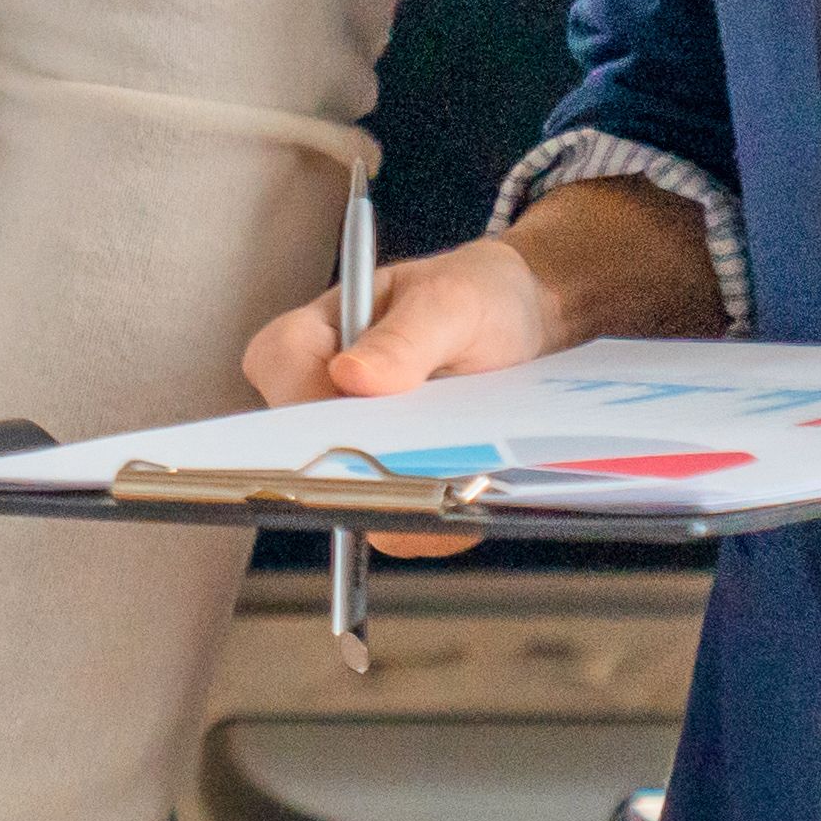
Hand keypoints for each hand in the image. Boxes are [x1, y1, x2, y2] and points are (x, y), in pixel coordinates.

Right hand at [234, 180, 723, 549]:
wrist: (548, 324)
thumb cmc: (490, 293)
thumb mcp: (457, 302)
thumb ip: (405, 342)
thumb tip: (354, 385)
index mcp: (308, 339)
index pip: (271, 374)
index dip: (298, 405)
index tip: (354, 422)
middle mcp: (321, 399)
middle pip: (303, 452)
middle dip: (360, 471)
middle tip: (423, 475)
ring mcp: (362, 449)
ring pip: (355, 502)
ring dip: (408, 505)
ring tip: (466, 486)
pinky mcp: (406, 486)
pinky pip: (404, 527)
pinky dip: (441, 524)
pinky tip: (482, 506)